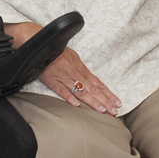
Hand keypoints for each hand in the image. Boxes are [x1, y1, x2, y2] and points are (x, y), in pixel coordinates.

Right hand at [1, 21, 118, 113]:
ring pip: (81, 92)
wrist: (41, 46)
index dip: (108, 94)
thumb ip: (82, 70)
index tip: (117, 102)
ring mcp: (65, 78)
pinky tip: (76, 105)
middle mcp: (76, 74)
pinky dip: (69, 97)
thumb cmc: (57, 51)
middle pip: (93, 90)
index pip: (98, 84)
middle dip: (105, 101)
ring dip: (92, 101)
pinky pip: (62, 90)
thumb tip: (91, 79)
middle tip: (115, 111)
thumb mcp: (74, 57)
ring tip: (102, 110)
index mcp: (81, 69)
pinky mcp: (53, 82)